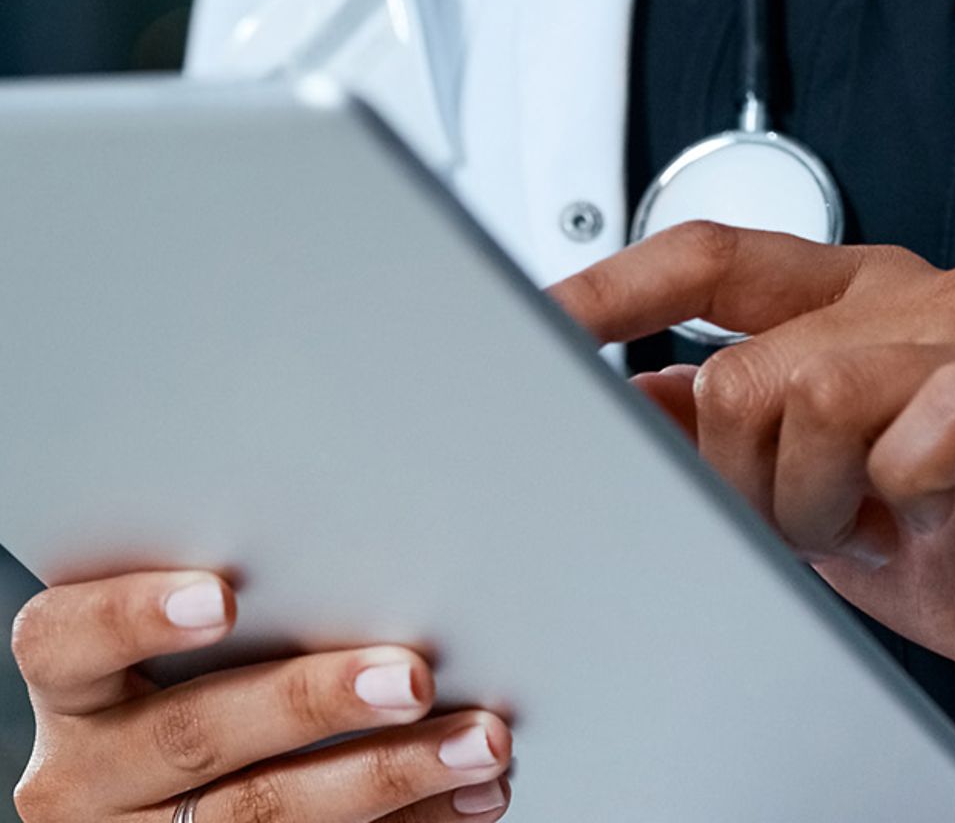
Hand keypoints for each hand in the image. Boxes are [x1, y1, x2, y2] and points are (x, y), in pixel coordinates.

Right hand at [11, 571, 512, 821]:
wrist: (165, 812)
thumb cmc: (195, 694)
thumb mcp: (182, 661)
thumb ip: (247, 619)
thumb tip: (380, 566)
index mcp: (76, 697)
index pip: (66, 645)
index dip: (135, 618)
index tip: (220, 598)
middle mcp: (91, 778)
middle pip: (192, 735)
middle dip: (312, 703)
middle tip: (408, 676)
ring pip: (263, 814)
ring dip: (390, 774)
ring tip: (479, 743)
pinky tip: (473, 797)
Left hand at [553, 222, 954, 752]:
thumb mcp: (816, 489)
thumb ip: (728, 432)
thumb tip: (626, 398)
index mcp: (857, 300)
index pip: (711, 258)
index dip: (616, 290)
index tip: (543, 325)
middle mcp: (918, 300)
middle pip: (745, 364)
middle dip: (743, 478)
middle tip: (804, 520)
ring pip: (817, 391)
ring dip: (819, 499)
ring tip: (871, 524)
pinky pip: (936, 418)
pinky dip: (908, 487)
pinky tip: (933, 510)